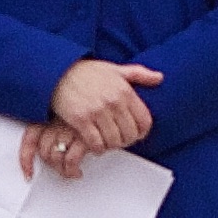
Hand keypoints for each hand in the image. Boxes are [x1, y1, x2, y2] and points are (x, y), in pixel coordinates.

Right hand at [30, 58, 161, 177]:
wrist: (57, 72)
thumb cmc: (86, 72)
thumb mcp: (115, 69)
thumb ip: (139, 74)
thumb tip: (160, 78)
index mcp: (125, 90)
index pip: (144, 121)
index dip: (141, 132)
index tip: (135, 134)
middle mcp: (114, 102)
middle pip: (129, 134)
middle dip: (125, 140)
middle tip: (118, 139)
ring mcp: (97, 111)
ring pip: (114, 141)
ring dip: (111, 145)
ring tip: (106, 141)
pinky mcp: (81, 120)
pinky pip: (96, 143)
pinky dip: (97, 148)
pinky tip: (95, 144)